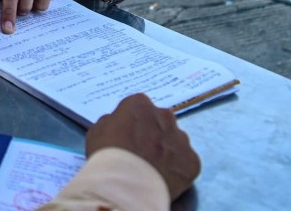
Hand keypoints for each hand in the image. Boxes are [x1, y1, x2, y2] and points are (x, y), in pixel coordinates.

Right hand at [84, 94, 200, 199]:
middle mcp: (165, 116)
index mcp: (140, 104)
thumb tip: (120, 126)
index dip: (132, 123)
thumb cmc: (107, 156)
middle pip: (160, 122)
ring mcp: (181, 139)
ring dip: (166, 151)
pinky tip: (163, 179)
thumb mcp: (97, 131)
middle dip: (153, 134)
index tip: (127, 136)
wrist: (126, 185)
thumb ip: (112, 122)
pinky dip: (177, 170)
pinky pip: (185, 163)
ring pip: (175, 142)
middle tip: (141, 153)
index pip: (138, 107)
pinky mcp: (192, 162)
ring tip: (151, 169)